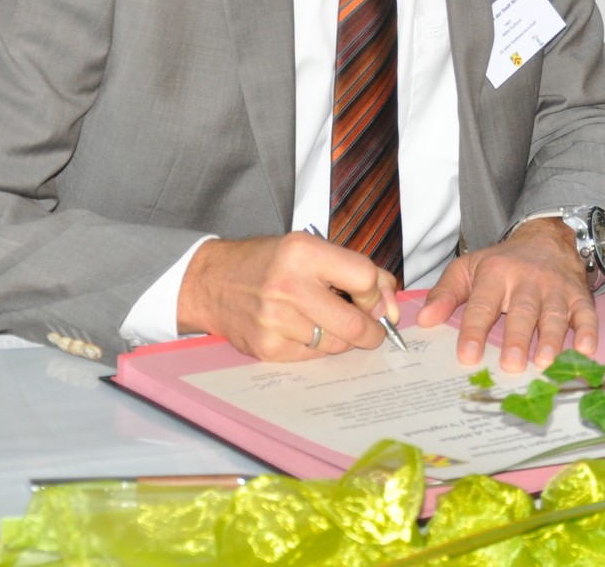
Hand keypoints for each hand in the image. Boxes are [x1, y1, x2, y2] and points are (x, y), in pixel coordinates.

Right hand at [176, 233, 400, 360]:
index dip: (377, 294)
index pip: (364, 279)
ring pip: (336, 345)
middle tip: (373, 329)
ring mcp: (275, 320)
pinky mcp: (267, 347)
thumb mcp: (311, 248)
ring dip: (345, 340)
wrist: (212, 282)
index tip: (374, 300)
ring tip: (333, 324)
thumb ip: (356, 270)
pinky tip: (306, 331)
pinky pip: (312, 356)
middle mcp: (288, 286)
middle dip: (372, 331)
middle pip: (354, 323)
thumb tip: (392, 305)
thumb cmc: (269, 262)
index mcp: (304, 252)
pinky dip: (318, 348)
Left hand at [413, 218, 593, 372]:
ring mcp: (557, 289)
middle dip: (518, 338)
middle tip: (511, 365)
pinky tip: (586, 350)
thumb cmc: (503, 263)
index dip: (474, 330)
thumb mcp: (468, 269)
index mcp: (496, 274)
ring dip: (552, 339)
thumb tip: (424, 320)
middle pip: (523, 311)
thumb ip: (445, 294)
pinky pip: (586, 314)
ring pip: (555, 314)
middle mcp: (528, 281)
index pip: (483, 304)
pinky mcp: (580, 296)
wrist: (548, 239)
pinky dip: (588, 332)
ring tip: (545, 363)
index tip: (467, 355)